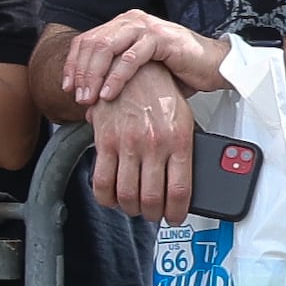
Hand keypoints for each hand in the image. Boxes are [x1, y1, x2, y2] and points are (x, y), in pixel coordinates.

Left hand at [62, 9, 229, 116]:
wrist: (214, 66)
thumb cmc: (177, 71)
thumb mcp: (138, 73)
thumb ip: (114, 76)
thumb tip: (87, 101)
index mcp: (122, 26)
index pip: (86, 41)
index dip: (73, 64)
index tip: (67, 87)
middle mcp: (131, 22)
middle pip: (92, 44)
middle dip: (81, 73)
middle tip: (78, 97)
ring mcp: (146, 27)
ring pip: (106, 48)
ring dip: (94, 75)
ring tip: (90, 98)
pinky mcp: (160, 38)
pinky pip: (130, 57)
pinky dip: (116, 77)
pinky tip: (109, 93)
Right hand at [91, 67, 204, 223]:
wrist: (134, 69)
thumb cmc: (160, 94)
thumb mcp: (183, 120)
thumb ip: (182, 151)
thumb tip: (181, 181)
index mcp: (180, 140)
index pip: (180, 191)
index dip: (177, 212)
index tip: (175, 217)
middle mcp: (154, 144)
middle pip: (152, 198)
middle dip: (152, 214)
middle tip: (153, 215)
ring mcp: (128, 143)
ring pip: (127, 194)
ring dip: (130, 208)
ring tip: (134, 208)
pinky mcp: (106, 141)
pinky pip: (102, 180)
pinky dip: (106, 197)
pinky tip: (112, 198)